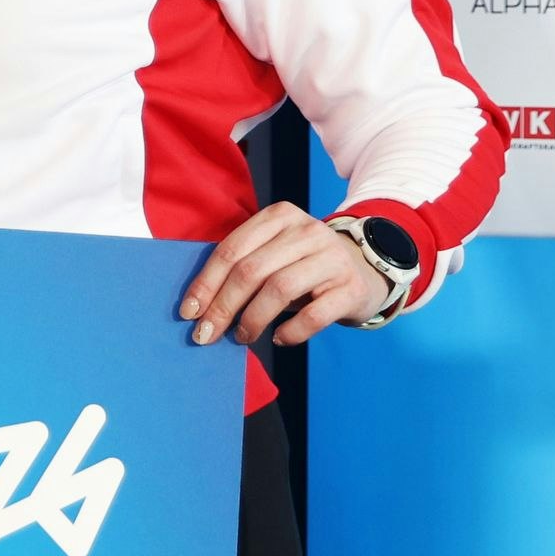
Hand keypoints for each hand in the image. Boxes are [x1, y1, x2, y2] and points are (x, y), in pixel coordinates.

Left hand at [179, 203, 389, 348]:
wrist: (366, 270)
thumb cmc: (306, 266)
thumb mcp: (275, 253)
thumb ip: (243, 266)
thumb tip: (200, 306)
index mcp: (280, 216)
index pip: (232, 249)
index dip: (206, 283)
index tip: (188, 312)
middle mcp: (307, 231)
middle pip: (251, 271)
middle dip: (222, 306)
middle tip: (206, 334)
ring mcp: (332, 258)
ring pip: (279, 290)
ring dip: (252, 319)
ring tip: (242, 336)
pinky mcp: (351, 288)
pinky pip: (313, 315)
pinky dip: (290, 331)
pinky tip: (278, 338)